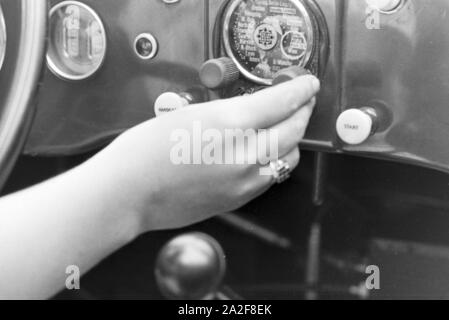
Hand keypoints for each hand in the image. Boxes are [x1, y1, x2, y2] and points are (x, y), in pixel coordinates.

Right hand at [89, 75, 319, 231]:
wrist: (128, 193)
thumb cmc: (145, 151)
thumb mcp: (190, 113)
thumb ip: (231, 112)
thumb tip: (258, 109)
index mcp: (229, 124)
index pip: (282, 102)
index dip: (300, 90)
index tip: (308, 84)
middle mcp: (244, 154)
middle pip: (293, 130)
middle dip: (302, 112)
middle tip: (303, 102)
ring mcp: (244, 182)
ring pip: (288, 158)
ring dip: (292, 139)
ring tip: (285, 126)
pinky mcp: (239, 200)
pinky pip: (271, 177)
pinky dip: (276, 161)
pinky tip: (265, 152)